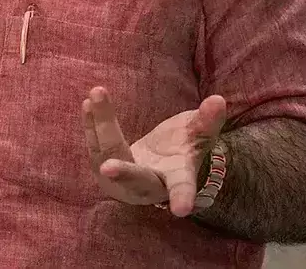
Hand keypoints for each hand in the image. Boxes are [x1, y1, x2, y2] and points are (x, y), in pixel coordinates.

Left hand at [82, 86, 226, 216]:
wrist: (160, 165)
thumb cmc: (183, 150)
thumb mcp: (198, 136)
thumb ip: (208, 121)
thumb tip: (218, 100)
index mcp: (177, 180)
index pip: (182, 188)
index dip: (182, 197)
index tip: (181, 210)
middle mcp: (149, 186)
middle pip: (137, 179)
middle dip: (124, 173)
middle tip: (108, 167)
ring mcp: (124, 181)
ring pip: (110, 154)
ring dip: (101, 127)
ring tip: (95, 96)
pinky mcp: (106, 171)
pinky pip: (96, 148)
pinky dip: (91, 126)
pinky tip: (88, 104)